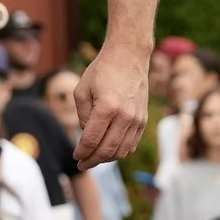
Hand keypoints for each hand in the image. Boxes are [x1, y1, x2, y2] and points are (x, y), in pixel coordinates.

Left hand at [72, 40, 148, 165]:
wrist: (129, 56)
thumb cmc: (102, 70)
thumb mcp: (82, 90)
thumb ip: (82, 116)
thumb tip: (87, 136)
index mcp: (107, 107)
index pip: (92, 140)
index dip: (82, 152)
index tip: (76, 156)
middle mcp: (125, 116)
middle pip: (107, 150)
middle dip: (93, 160)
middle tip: (83, 163)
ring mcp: (137, 119)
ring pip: (122, 151)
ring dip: (107, 158)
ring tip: (95, 158)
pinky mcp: (143, 119)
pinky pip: (132, 144)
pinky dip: (120, 151)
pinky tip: (109, 150)